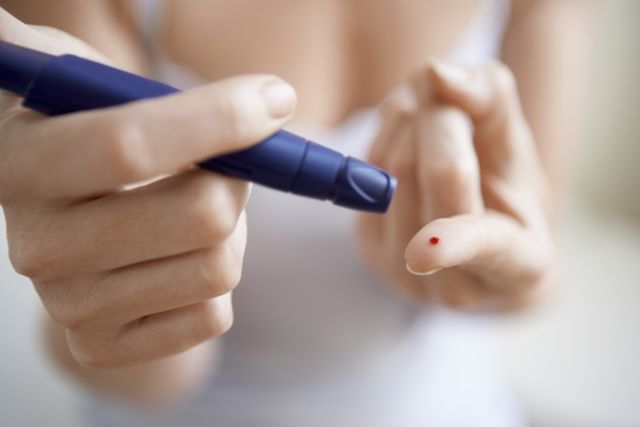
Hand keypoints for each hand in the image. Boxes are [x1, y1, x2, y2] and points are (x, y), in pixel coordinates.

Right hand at [0, 10, 296, 367]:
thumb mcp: (102, 92)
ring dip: (229, 233)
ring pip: (218, 268)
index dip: (218, 122)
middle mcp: (35, 245)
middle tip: (231, 164)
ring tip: (193, 213)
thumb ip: (155, 88)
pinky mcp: (103, 347)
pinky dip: (215, 283)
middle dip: (239, 180)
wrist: (70, 220)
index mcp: (23, 163)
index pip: (128, 147)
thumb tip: (270, 104)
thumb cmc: (96, 139)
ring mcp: (68, 305)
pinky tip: (180, 259)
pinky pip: (211, 316)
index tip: (274, 102)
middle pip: (200, 217)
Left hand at [357, 60, 553, 310]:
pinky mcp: (368, 252)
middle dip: (442, 116)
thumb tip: (434, 73)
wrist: (477, 235)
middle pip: (432, 174)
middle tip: (454, 98)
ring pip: (392, 165)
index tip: (420, 253)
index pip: (486, 247)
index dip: (453, 242)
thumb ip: (489, 101)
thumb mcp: (515, 144)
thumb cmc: (506, 190)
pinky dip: (386, 137)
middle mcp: (457, 283)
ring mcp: (405, 274)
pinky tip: (408, 142)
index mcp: (519, 265)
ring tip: (435, 125)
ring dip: (411, 120)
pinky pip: (363, 171)